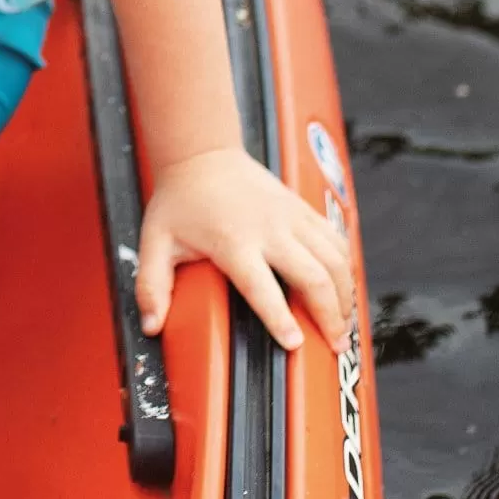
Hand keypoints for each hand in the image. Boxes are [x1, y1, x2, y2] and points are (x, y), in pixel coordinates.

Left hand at [136, 146, 353, 350]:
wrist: (200, 152)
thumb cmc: (180, 199)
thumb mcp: (155, 240)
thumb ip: (152, 285)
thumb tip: (151, 325)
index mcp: (232, 241)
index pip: (261, 287)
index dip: (279, 318)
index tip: (294, 343)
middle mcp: (268, 228)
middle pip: (314, 277)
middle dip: (330, 316)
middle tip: (334, 346)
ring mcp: (290, 216)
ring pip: (335, 259)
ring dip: (346, 296)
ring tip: (344, 325)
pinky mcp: (303, 208)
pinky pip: (337, 239)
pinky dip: (346, 267)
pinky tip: (345, 288)